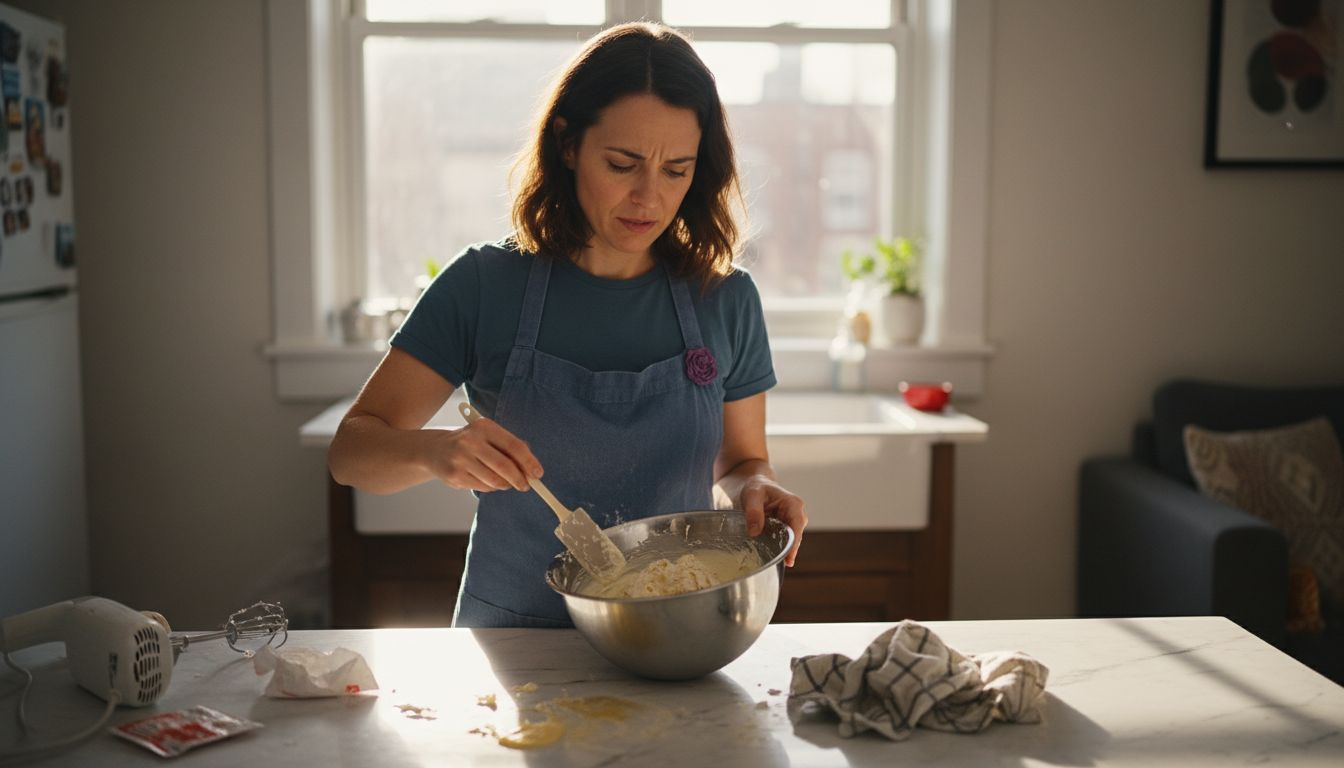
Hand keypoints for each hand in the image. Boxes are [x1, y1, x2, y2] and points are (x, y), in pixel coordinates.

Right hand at [425, 415, 542, 492]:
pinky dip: (492, 488)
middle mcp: (471, 441)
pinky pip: (483, 487)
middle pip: (504, 466)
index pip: (513, 445)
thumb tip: (531, 468)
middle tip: (526, 485)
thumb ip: (510, 447)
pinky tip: (488, 481)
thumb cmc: (470, 443)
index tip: (538, 474)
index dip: (529, 461)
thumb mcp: (488, 436)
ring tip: (506, 482)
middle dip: (520, 479)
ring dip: (505, 485)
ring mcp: (461, 459)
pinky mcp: (454, 475)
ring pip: (494, 480)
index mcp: (484, 427)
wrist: (435, 449)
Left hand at [739, 475, 805, 566]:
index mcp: (793, 504)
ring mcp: (791, 522)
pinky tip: (769, 556)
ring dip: (781, 550)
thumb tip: (754, 532)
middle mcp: (796, 514)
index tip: (789, 559)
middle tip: (778, 563)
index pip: (797, 526)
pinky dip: (776, 548)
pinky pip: (782, 541)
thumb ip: (754, 512)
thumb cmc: (756, 487)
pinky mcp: (784, 529)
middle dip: (788, 550)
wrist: (754, 485)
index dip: (794, 543)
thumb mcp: (752, 495)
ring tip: (771, 561)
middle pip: (795, 537)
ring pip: (789, 541)